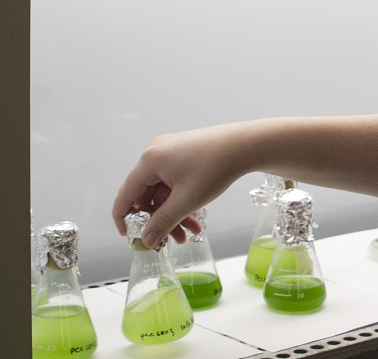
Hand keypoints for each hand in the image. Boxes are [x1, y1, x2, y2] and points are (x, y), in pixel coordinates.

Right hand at [112, 122, 252, 248]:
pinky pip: (175, 182)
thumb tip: (146, 240)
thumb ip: (163, 222)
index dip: (124, 219)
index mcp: (149, 161)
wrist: (245, 145)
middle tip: (171, 239)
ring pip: (163, 191)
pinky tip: (195, 219)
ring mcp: (171, 152)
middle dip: (159, 219)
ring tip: (190, 233)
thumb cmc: (215, 167)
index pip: (126, 195)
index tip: (130, 237)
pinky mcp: (184, 153)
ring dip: (174, 213)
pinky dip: (182, 200)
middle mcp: (156, 153)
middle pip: (147, 194)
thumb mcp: (186, 201)